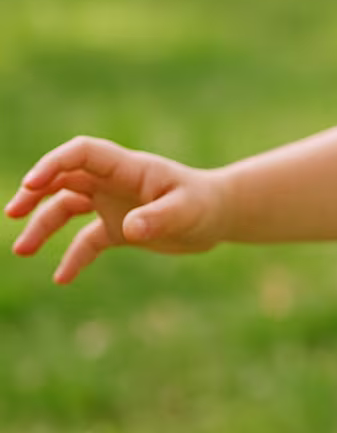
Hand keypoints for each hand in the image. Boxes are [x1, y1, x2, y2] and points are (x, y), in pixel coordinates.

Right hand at [7, 136, 225, 282]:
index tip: (32, 184)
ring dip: (42, 225)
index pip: (83, 153)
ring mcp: (113, 204)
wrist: (219, 217)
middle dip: (35, 191)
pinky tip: (62, 279)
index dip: (55, 164)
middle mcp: (115, 182)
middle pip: (64, 178)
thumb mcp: (187, 211)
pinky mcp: (118, 229)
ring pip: (66, 208)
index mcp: (128, 168)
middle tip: (13, 211)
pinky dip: (73, 257)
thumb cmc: (205, 205)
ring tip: (22, 250)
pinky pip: (85, 241)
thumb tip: (130, 229)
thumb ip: (159, 217)